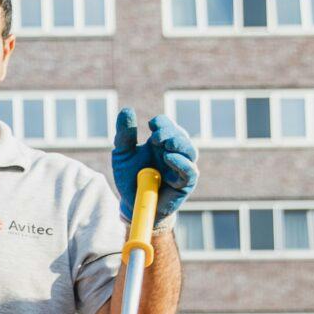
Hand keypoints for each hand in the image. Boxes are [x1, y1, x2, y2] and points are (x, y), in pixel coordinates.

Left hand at [111, 108, 196, 224]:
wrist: (132, 204)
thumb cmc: (130, 178)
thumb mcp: (123, 155)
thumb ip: (125, 135)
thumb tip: (127, 109)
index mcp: (161, 142)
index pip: (168, 125)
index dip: (162, 122)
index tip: (151, 125)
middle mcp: (174, 151)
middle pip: (181, 135)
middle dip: (170, 132)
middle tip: (155, 137)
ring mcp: (182, 167)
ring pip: (190, 151)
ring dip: (179, 144)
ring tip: (165, 144)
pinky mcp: (186, 184)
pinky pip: (190, 171)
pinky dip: (182, 163)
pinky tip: (170, 158)